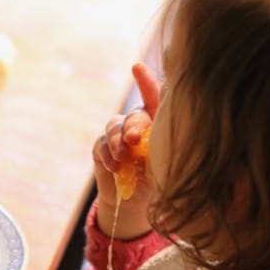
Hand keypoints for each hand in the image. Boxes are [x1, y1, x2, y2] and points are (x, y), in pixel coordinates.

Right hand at [92, 62, 159, 239]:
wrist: (136, 202)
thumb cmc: (160, 178)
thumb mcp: (167, 163)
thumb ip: (162, 148)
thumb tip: (155, 141)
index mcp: (159, 121)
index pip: (155, 97)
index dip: (146, 81)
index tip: (136, 67)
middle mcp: (137, 122)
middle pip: (134, 114)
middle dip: (133, 125)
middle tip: (134, 140)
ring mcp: (117, 133)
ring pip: (114, 126)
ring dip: (118, 142)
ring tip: (123, 158)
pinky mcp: (101, 146)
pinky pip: (102, 144)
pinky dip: (109, 156)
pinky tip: (115, 168)